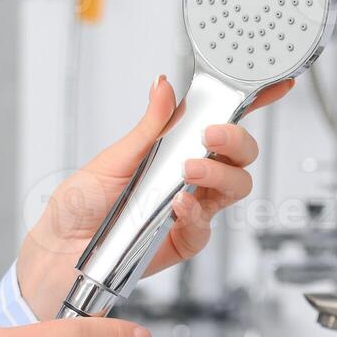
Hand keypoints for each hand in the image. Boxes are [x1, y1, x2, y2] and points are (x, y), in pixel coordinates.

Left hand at [17, 75, 291, 320]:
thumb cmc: (79, 204)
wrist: (59, 251)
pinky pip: (206, 226)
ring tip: (189, 172)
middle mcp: (189, 176)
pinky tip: (179, 206)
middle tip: (212, 137)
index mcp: (174, 147)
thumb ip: (148, 127)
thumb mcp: (112, 157)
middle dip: (236, 142)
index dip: (252, 103)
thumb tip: (164, 86)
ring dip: (219, 175)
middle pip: (240, 155)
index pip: (219, 120)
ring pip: (236, 187)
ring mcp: (192, 207)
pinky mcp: (185, 239)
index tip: (276, 85)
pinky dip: (196, 213)